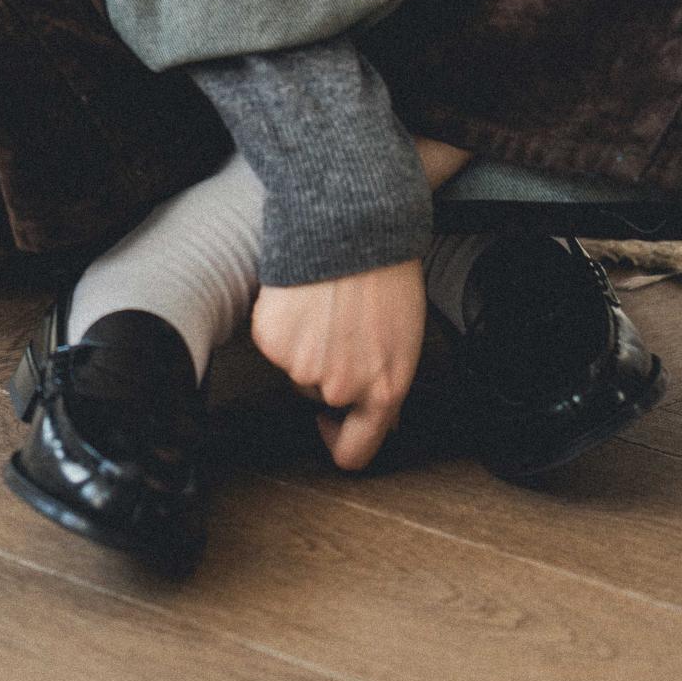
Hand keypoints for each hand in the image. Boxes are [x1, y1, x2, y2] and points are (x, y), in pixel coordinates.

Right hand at [249, 257, 427, 470]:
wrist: (354, 227)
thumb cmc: (387, 274)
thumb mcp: (407, 339)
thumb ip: (389, 385)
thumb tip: (382, 419)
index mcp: (383, 391)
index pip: (353, 453)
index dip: (340, 442)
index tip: (334, 424)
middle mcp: (342, 387)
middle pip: (321, 399)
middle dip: (328, 372)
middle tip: (339, 328)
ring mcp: (304, 367)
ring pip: (297, 369)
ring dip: (307, 345)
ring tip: (326, 305)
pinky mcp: (274, 342)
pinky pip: (274, 344)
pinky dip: (283, 324)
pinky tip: (304, 298)